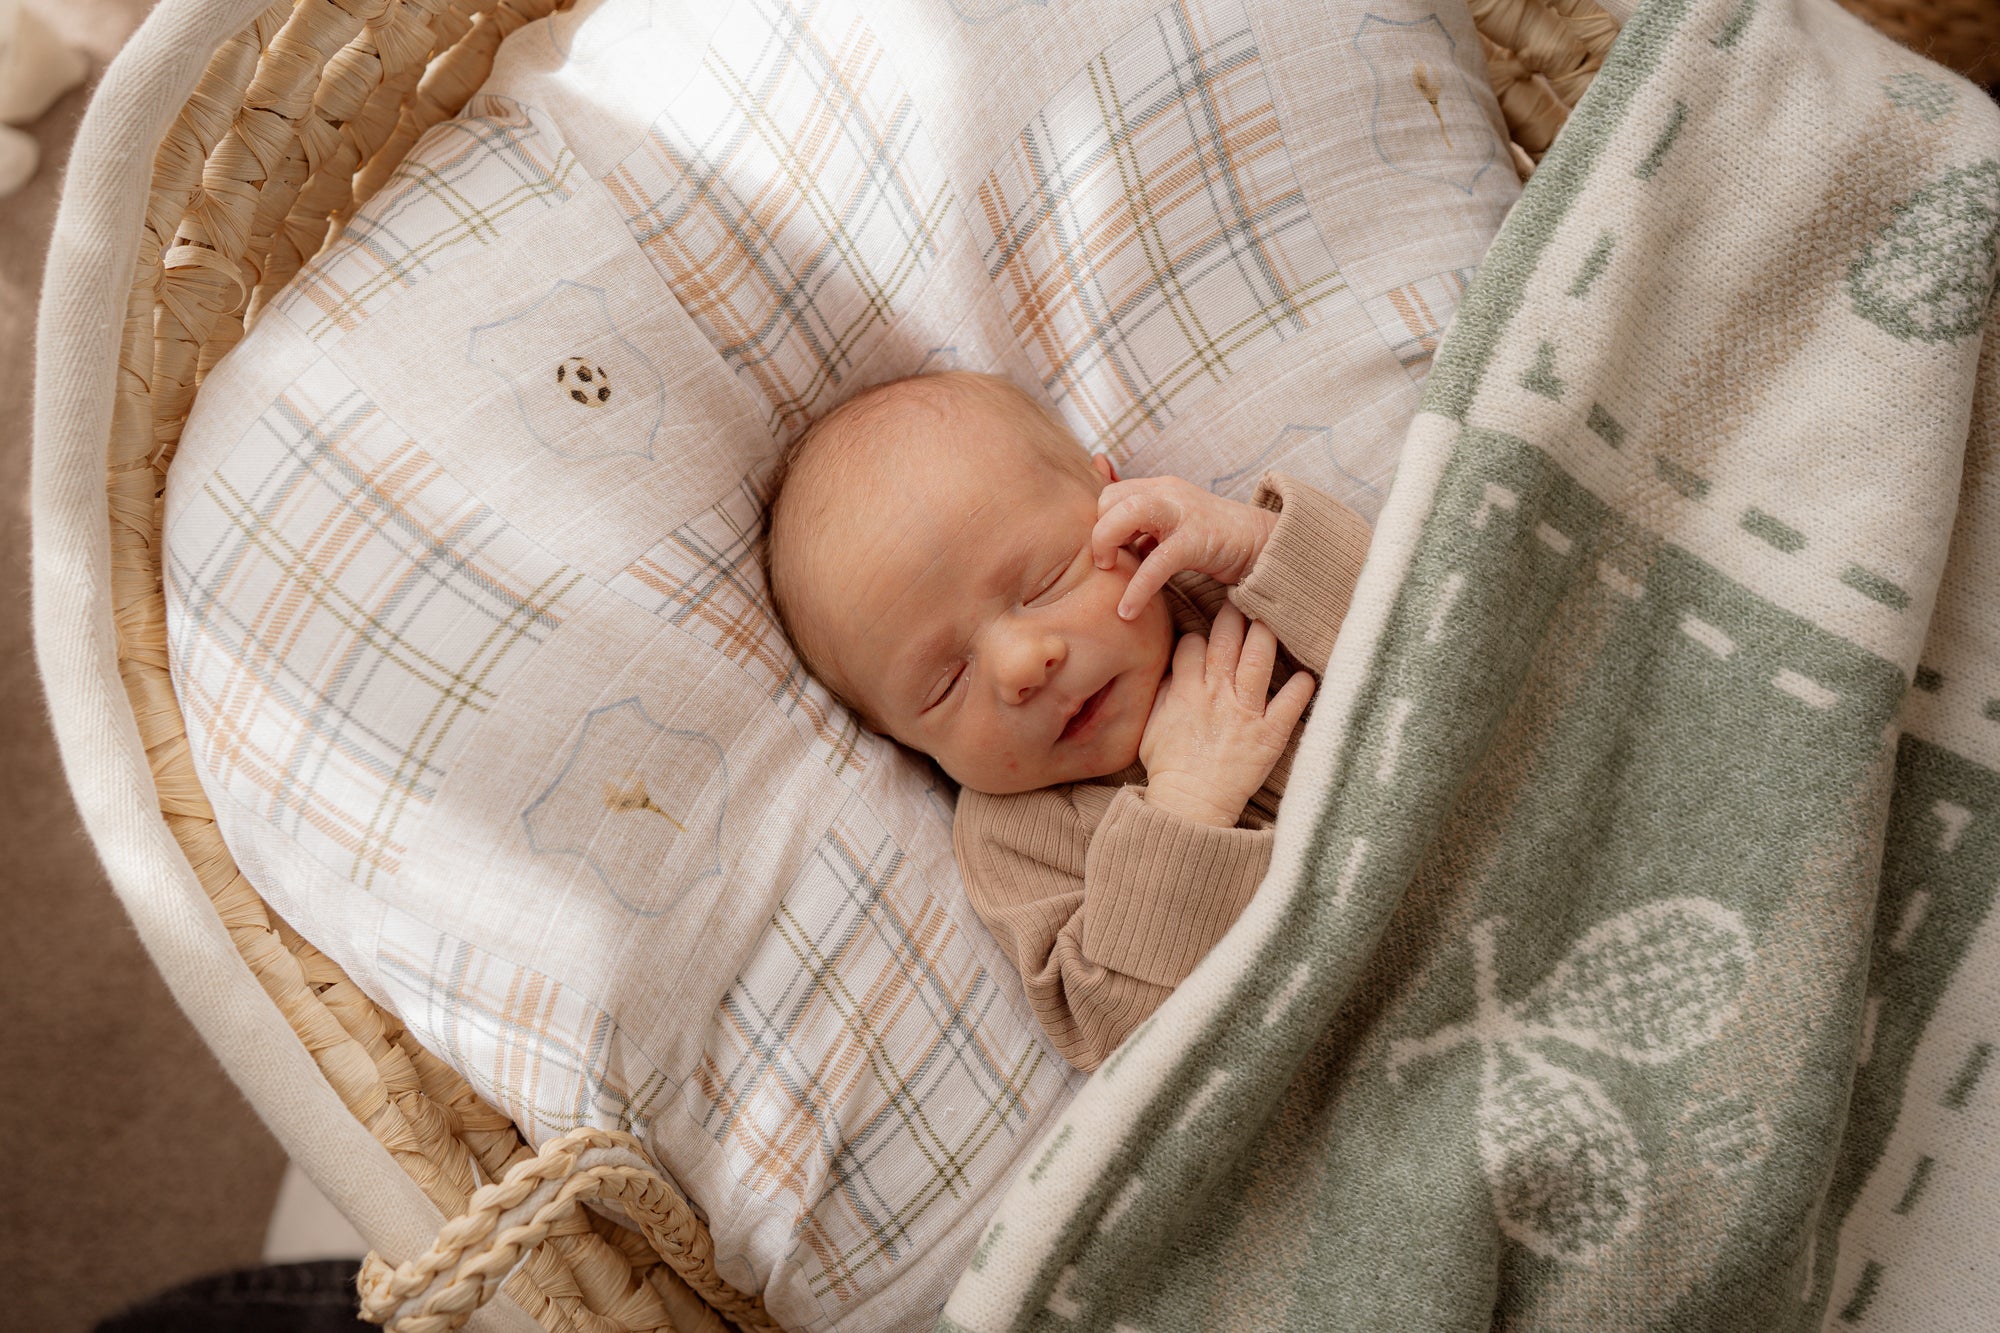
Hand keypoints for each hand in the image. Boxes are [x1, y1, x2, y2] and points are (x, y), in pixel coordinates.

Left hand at [1092, 475, 1279, 618]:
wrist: (1262, 544)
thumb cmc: (1213, 541)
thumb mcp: (1171, 530)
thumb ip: (1143, 532)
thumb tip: (1111, 549)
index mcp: (1158, 489)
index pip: (1109, 493)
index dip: (1099, 522)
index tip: (1108, 550)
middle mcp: (1167, 492)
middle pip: (1110, 498)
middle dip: (1097, 532)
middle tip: (1105, 562)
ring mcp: (1182, 512)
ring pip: (1127, 514)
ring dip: (1107, 543)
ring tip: (1108, 572)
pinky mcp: (1196, 539)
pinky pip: (1156, 562)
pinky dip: (1137, 588)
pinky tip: (1127, 612)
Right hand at [1139, 604, 1314, 827]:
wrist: (1190, 803)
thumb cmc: (1167, 768)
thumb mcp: (1151, 726)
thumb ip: (1164, 694)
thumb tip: (1173, 671)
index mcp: (1186, 690)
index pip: (1194, 644)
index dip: (1200, 636)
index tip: (1207, 633)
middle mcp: (1217, 694)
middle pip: (1227, 640)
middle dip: (1234, 616)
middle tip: (1242, 600)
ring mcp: (1245, 712)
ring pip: (1259, 659)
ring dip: (1266, 635)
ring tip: (1271, 620)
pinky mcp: (1269, 733)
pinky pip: (1291, 703)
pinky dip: (1301, 687)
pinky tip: (1307, 675)